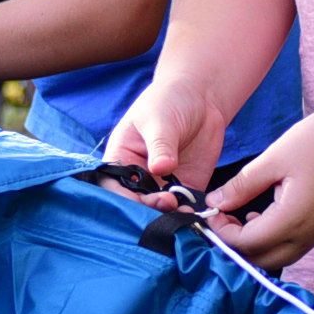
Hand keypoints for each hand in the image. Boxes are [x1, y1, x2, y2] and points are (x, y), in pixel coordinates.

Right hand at [104, 73, 231, 201]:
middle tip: (167, 202)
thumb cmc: (169, 100)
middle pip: (136, 204)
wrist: (201, 97)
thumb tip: (161, 168)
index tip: (139, 202)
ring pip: (161, 210)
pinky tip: (196, 212)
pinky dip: (190, 213)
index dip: (123, 198)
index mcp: (121, 158)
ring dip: (170, 216)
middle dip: (148, 210)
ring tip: (183, 211)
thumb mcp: (159, 119)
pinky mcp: (187, 187)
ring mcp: (163, 184)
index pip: (113, 186)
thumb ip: (160, 144)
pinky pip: (186, 207)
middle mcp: (139, 176)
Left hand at [206, 106, 313, 271]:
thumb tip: (215, 204)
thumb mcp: (274, 158)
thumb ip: (242, 186)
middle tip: (221, 219)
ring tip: (239, 216)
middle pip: (261, 261)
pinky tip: (262, 214)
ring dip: (254, 246)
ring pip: (277, 257)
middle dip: (236, 246)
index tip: (210, 213)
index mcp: (292, 220)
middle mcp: (307, 235)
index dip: (222, 233)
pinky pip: (292, 246)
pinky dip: (271, 240)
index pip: (246, 244)